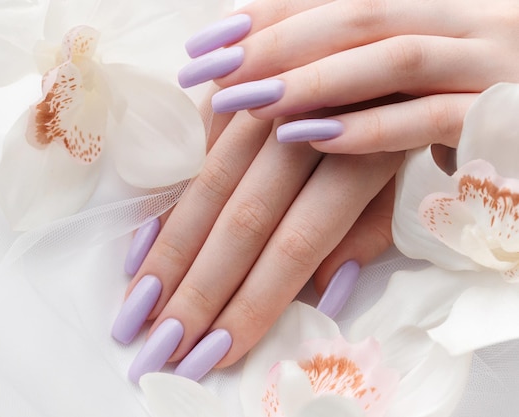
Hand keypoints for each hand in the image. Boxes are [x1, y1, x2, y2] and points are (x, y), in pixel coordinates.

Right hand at [112, 109, 402, 382]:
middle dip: (199, 290)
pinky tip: (139, 250)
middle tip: (160, 347)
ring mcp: (263, 101)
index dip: (254, 302)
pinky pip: (188, 150)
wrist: (370, 45)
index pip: (297, 244)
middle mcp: (306, 125)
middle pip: (244, 221)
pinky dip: (162, 202)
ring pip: (208, 186)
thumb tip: (322, 294)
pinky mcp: (230, 87)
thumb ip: (365, 233)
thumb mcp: (396, 179)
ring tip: (137, 307)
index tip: (216, 353)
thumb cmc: (389, 126)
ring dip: (169, 253)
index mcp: (360, 157)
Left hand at [178, 0, 518, 152]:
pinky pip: (434, 117)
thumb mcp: (411, 86)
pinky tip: (315, 137)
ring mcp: (490, 63)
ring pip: (395, 56)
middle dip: (278, 42)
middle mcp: (465, 20)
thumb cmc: (474, 120)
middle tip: (212, 69)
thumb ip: (357, 80)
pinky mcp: (508, 118)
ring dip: (315, 78)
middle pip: (360, 15)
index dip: (270, 14)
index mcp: (434, 8)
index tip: (208, 40)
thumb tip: (273, 93)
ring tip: (250, 100)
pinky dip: (371, 127)